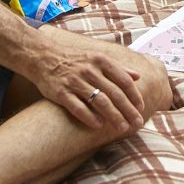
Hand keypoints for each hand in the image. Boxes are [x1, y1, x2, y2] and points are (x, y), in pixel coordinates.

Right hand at [32, 31, 147, 132]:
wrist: (42, 56)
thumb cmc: (73, 58)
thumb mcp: (96, 57)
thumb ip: (118, 67)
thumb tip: (138, 76)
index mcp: (101, 60)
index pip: (124, 80)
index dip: (134, 95)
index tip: (141, 108)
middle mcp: (89, 70)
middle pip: (115, 93)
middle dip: (129, 110)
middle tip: (138, 123)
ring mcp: (74, 81)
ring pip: (99, 102)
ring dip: (114, 116)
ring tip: (122, 127)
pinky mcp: (60, 93)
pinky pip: (78, 107)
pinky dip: (90, 117)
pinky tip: (99, 125)